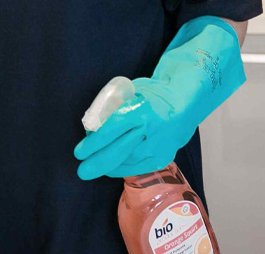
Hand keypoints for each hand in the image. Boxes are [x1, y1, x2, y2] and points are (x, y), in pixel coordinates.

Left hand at [74, 16, 245, 179]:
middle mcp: (150, 129)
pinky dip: (124, 168)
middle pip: (119, 150)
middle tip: (82, 171)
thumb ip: (113, 107)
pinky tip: (112, 169)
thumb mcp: (130, 93)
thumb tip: (92, 126)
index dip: (94, 144)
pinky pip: (141, 166)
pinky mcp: (165, 155)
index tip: (79, 152)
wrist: (185, 100)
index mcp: (139, 110)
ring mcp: (160, 145)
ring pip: (129, 161)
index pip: (112, 130)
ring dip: (109, 166)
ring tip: (94, 168)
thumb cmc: (152, 94)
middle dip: (97, 162)